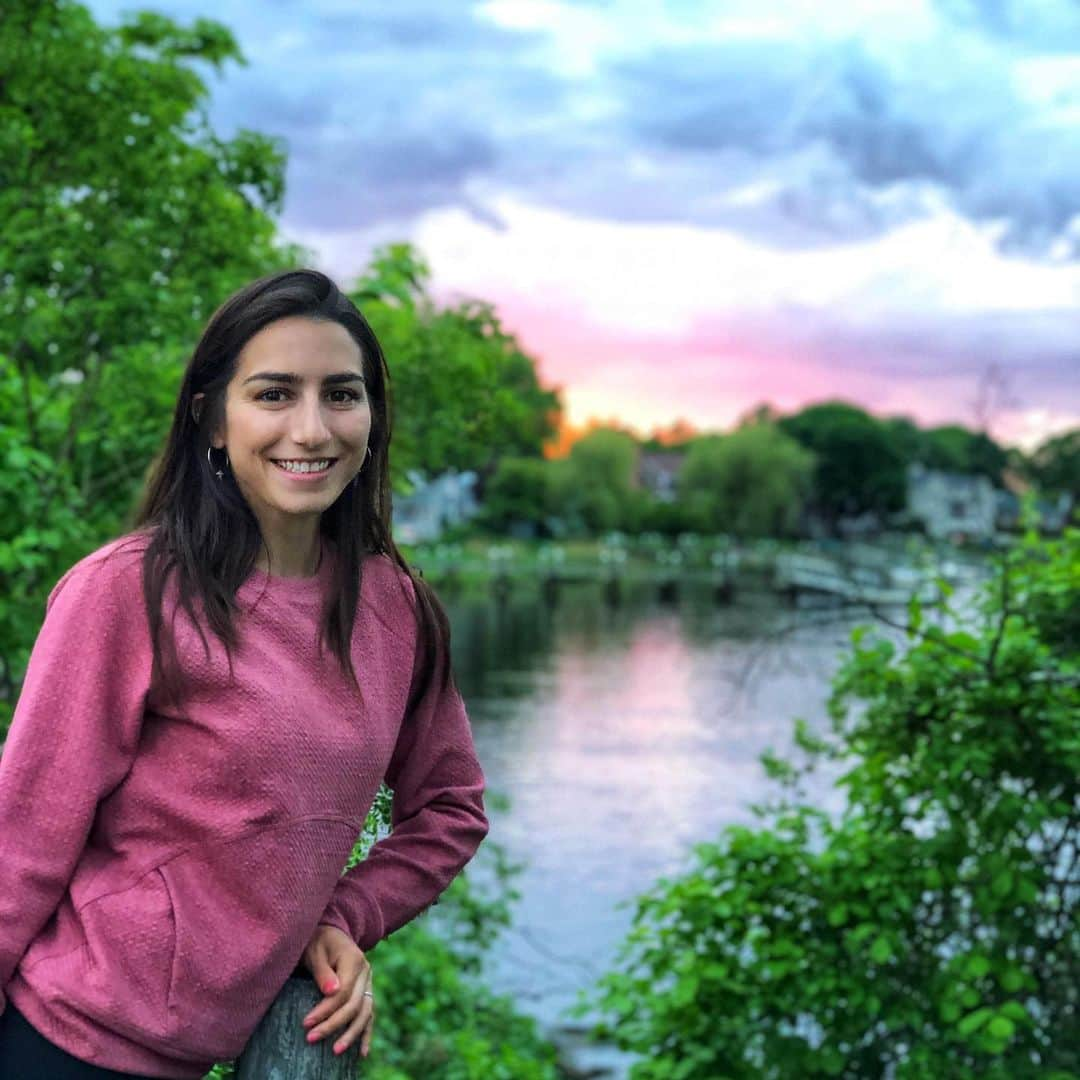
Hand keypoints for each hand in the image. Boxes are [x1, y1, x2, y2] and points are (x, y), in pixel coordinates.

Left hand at [299, 924, 374, 1057]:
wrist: (331, 933)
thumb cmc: (318, 942)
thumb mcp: (315, 951)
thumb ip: (323, 972)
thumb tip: (331, 991)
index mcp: (355, 960)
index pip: (342, 992)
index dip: (325, 1010)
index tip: (306, 1023)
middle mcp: (366, 972)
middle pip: (353, 1005)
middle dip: (333, 1024)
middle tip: (311, 1038)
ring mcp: (369, 982)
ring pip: (364, 1012)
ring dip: (351, 1034)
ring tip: (335, 1051)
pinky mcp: (366, 991)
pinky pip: (369, 1014)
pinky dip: (366, 1033)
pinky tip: (362, 1053)